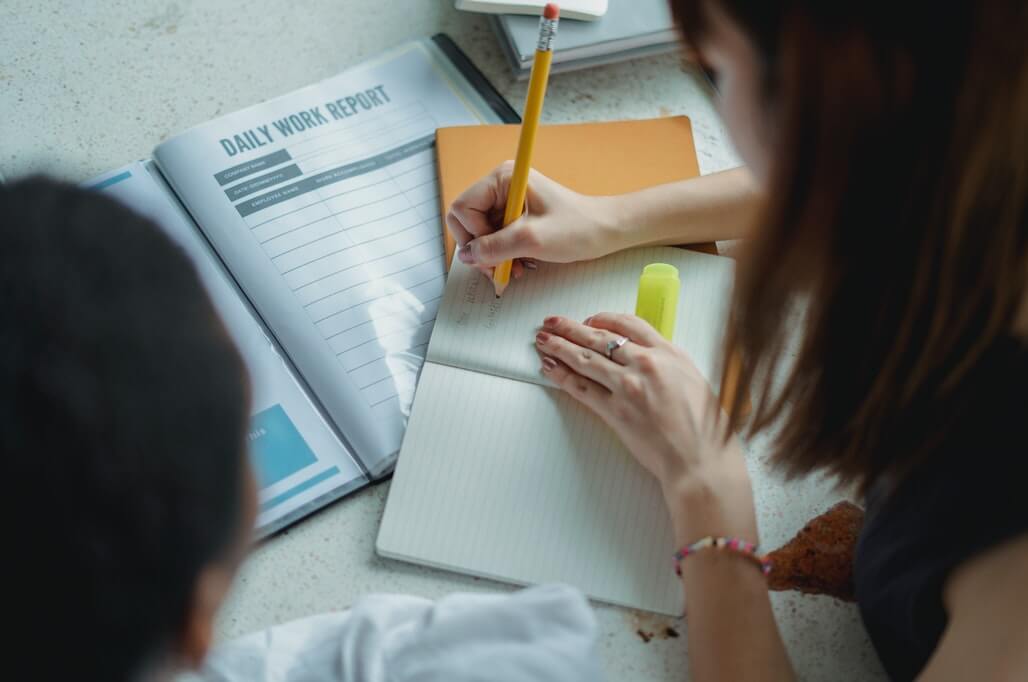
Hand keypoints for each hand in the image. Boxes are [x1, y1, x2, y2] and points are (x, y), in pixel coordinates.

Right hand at [446, 162, 623, 278]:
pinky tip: (519, 264)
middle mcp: (501, 186)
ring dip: (493, 256)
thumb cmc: (577, 227)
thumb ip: (493, 247)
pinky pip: (495, 238)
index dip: (473, 235)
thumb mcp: (531, 240)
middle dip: (481, 250)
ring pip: (481, 234)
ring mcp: (507, 201)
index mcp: (502, 178)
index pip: (463, 208)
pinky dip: (503, 255)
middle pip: (468, 222)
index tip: (496, 251)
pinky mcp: (515, 216)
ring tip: (514, 269)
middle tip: (499, 269)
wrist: (606, 231)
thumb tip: (466, 255)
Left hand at [535, 313, 757, 545]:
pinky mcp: (614, 411)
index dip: (603, 319)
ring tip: (543, 341)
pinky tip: (550, 369)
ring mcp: (628, 386)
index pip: (629, 324)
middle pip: (600, 337)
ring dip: (559, 348)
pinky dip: (562, 377)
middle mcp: (646, 364)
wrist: (700, 461)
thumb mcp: (695, 381)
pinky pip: (581, 388)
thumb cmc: (706, 429)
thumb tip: (650, 359)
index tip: (590, 320)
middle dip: (571, 328)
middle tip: (553, 322)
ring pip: (585, 359)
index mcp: (669, 353)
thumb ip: (670, 365)